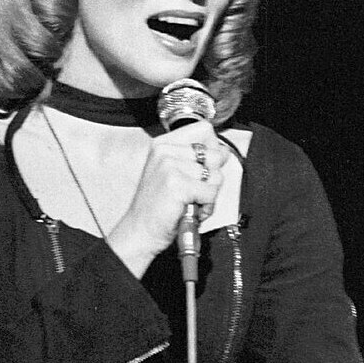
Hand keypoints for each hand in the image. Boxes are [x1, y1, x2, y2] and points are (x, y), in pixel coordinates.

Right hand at [107, 123, 227, 277]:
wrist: (139, 232)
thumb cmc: (156, 208)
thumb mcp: (170, 174)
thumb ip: (194, 160)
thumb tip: (223, 152)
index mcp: (163, 144)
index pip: (205, 130)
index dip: (213, 150)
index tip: (203, 168)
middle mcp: (165, 151)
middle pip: (215, 154)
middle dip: (212, 177)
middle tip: (195, 192)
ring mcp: (170, 166)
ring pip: (215, 176)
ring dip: (209, 196)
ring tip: (191, 203)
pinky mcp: (177, 185)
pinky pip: (210, 192)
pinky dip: (206, 207)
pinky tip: (190, 211)